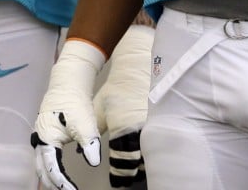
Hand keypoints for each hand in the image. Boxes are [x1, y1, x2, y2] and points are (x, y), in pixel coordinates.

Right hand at [33, 39, 105, 189]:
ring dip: (50, 176)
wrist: (68, 82)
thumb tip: (93, 162)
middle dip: (52, 183)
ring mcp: (40, 135)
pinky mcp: (46, 133)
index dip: (62, 182)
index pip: (52, 168)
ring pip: (41, 163)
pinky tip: (60, 171)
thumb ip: (89, 143)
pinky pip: (45, 156)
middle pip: (42, 169)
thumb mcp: (85, 123)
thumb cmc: (75, 102)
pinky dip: (51, 166)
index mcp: (46, 138)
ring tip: (61, 187)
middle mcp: (39, 138)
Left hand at [93, 26, 152, 186]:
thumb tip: (83, 151)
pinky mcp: (164, 121)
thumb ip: (92, 133)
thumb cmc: (117, 90)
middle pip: (138, 164)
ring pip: (153, 155)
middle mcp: (140, 129)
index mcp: (121, 128)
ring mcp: (154, 125)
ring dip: (145, 163)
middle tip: (128, 176)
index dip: (119, 175)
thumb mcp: (98, 111)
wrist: (139, 68)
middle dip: (132, 173)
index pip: (121, 163)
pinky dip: (156, 151)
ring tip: (139, 168)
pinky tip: (152, 154)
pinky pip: (161, 143)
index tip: (117, 181)